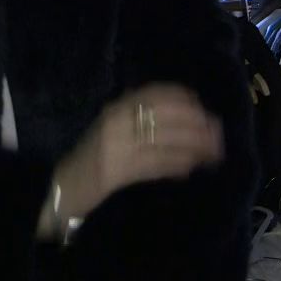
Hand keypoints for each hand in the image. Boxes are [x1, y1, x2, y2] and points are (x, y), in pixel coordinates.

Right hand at [51, 83, 224, 224]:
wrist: (62, 186)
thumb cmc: (92, 158)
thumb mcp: (113, 129)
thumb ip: (138, 119)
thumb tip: (182, 118)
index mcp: (116, 107)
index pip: (156, 94)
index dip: (184, 100)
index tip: (203, 109)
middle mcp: (117, 121)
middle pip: (166, 116)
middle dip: (197, 125)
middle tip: (218, 135)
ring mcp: (116, 146)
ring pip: (165, 141)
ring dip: (193, 147)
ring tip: (212, 154)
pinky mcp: (117, 171)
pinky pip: (154, 164)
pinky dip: (176, 165)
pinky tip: (190, 168)